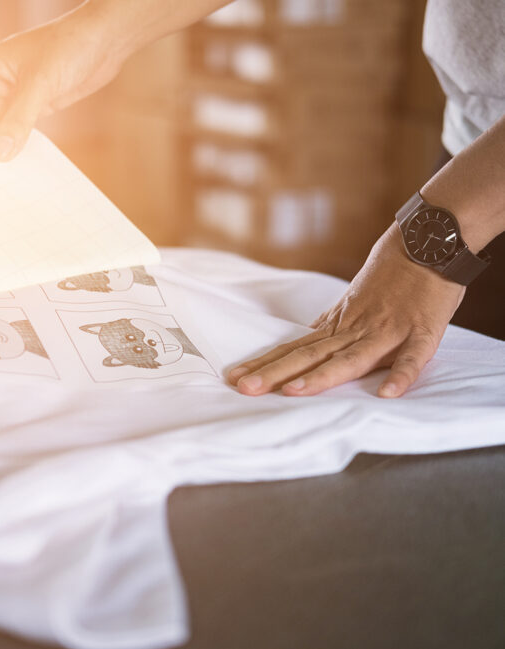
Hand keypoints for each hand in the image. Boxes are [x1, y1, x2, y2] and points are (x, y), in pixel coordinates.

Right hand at [0, 6, 124, 160]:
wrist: (103, 41)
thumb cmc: (68, 48)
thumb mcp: (40, 85)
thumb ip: (18, 120)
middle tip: (6, 175)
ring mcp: (16, 95)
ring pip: (5, 130)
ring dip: (12, 148)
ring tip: (20, 172)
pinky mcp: (36, 105)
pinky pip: (24, 130)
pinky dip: (27, 144)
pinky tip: (33, 161)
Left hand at [228, 223, 464, 397]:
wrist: (426, 241)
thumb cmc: (389, 273)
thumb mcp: (351, 302)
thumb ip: (331, 327)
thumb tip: (304, 344)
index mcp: (337, 324)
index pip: (294, 348)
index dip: (265, 364)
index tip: (235, 378)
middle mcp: (355, 330)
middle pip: (309, 355)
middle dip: (275, 373)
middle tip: (244, 388)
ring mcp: (387, 331)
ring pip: (350, 359)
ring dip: (322, 377)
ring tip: (293, 392)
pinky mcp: (422, 332)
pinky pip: (412, 358)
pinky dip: (401, 375)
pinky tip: (387, 394)